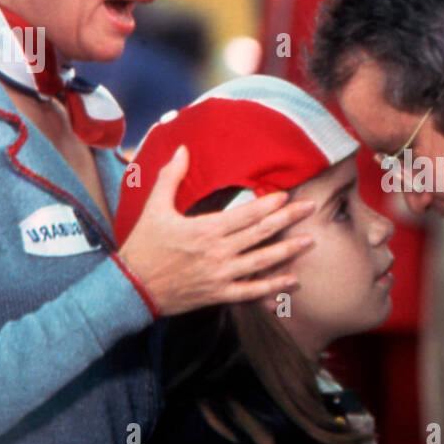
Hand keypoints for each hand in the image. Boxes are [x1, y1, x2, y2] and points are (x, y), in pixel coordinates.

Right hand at [118, 146, 315, 315]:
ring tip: (310, 241)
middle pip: (260, 233)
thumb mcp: (154, 207)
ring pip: (262, 262)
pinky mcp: (219, 294)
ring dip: (288, 250)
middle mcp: (218, 252)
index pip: (245, 214)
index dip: (269, 204)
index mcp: (206, 229)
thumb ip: (171, 177)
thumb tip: (182, 148)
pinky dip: (273, 287)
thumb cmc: (144, 245)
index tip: (286, 195)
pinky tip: (292, 280)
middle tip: (311, 208)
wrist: (131, 287)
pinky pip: (251, 292)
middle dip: (288, 219)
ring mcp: (221, 275)